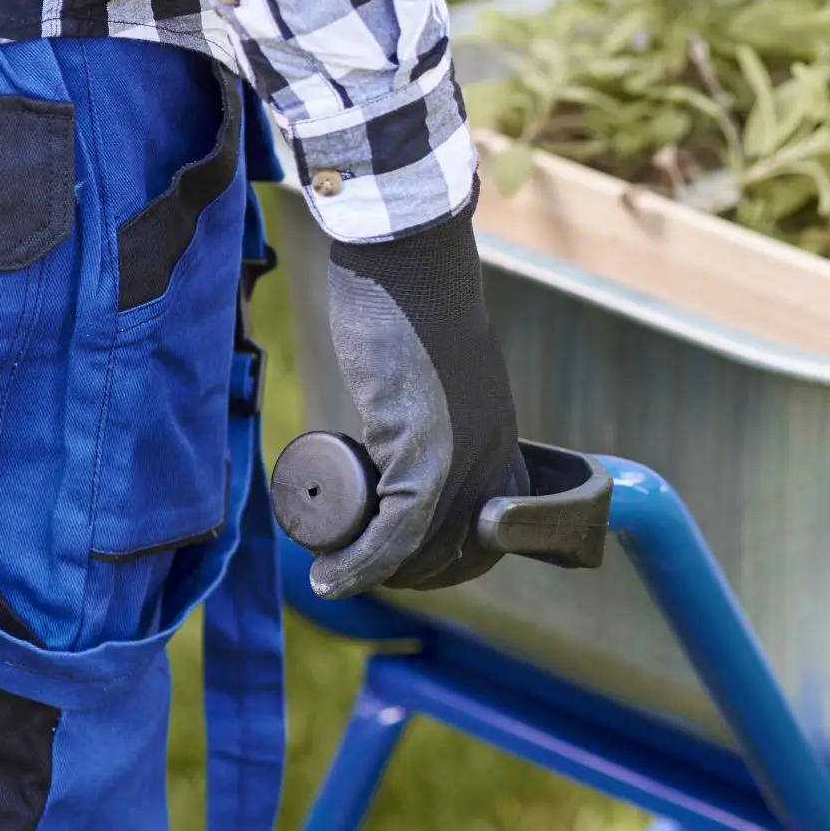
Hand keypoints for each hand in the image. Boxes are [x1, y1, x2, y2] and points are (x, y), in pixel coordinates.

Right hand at [310, 202, 527, 597]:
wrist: (406, 255)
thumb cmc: (410, 297)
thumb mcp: (437, 365)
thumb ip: (437, 391)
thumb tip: (409, 407)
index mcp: (499, 438)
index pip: (493, 533)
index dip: (448, 560)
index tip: (401, 562)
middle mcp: (492, 456)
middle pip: (459, 552)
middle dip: (409, 575)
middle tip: (355, 565)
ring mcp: (463, 459)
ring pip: (425, 552)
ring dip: (376, 575)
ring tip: (334, 566)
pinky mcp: (424, 452)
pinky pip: (397, 535)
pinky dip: (360, 564)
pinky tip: (329, 574)